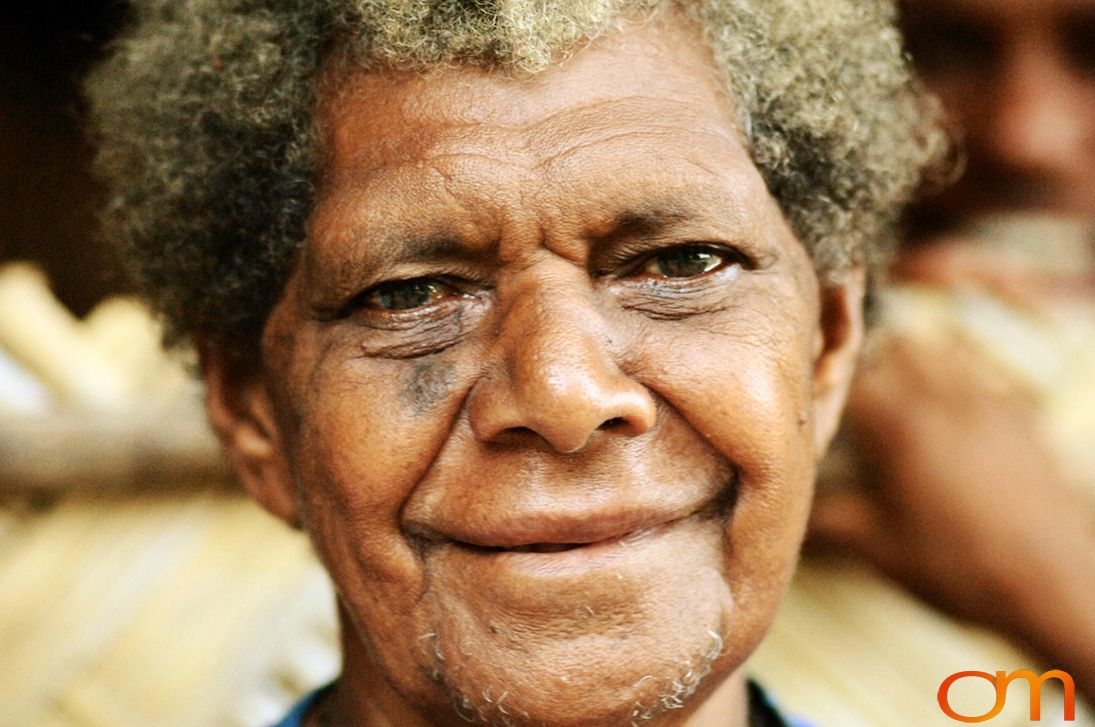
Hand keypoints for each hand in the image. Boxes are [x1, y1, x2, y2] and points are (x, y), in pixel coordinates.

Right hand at [810, 336, 1094, 697]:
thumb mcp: (882, 551)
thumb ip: (832, 522)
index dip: (823, 383)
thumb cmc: (961, 567)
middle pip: (896, 349)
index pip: (849, 380)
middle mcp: (945, 403)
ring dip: (913, 361)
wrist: (1056, 583)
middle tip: (848, 390)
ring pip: (943, 352)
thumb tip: (790, 515)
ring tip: (895, 389)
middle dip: (867, 362)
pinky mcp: (1024, 420)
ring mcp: (990, 405)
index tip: (808, 396)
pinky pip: (985, 376)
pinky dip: (960, 377)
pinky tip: (952, 406)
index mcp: (903, 429)